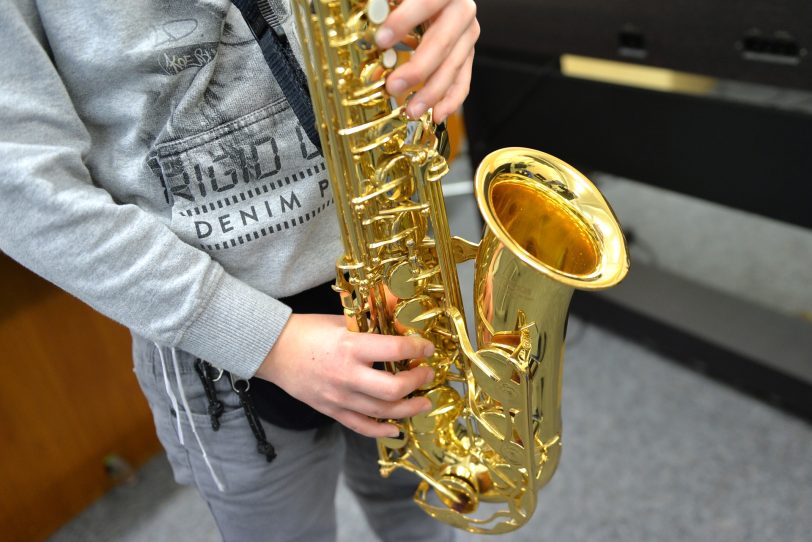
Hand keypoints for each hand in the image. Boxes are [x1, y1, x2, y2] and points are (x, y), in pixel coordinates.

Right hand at [255, 313, 434, 437]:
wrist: (274, 352)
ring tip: (423, 401)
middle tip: (427, 374)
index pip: (394, 349)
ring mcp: (339, 397)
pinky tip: (397, 427)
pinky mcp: (331, 411)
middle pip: (393, 388)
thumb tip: (398, 300)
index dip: (417, 348)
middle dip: (417, 382)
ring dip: (409, 408)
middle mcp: (347, 375)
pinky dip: (382, 430)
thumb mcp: (341, 317)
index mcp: (350, 346)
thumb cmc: (308, 331)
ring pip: (383, 411)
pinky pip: (362, 427)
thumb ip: (372, 313)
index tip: (427, 347)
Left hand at [374, 0, 478, 122]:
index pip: (426, 2)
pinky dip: (450, 100)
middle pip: (442, 42)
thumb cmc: (405, 1)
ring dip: (431, 92)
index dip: (403, 21)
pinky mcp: (466, 53)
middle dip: (417, 69)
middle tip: (392, 86)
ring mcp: (467, 34)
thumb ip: (381, 3)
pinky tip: (436, 115)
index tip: (381, 40)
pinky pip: (463, 80)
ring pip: (453, 66)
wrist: (434, 2)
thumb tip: (367, 12)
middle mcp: (461, 9)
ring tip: (410, 110)